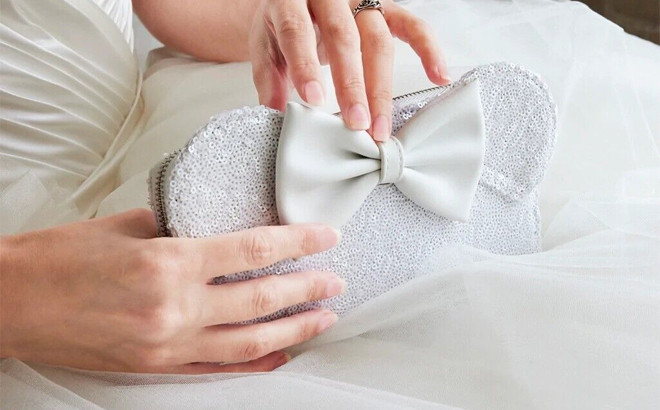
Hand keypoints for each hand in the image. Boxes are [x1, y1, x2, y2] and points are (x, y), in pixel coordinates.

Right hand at [0, 209, 343, 373]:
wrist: (11, 302)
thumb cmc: (61, 257)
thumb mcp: (127, 225)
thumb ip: (182, 227)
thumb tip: (223, 228)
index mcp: (169, 262)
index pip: (254, 250)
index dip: (298, 242)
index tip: (328, 236)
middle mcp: (175, 307)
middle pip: (261, 299)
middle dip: (307, 289)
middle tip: (337, 282)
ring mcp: (168, 344)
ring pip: (249, 341)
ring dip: (294, 329)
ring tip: (325, 318)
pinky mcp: (156, 367)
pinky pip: (217, 369)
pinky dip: (255, 363)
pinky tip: (281, 355)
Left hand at [249, 0, 449, 140]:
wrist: (299, 2)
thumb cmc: (282, 27)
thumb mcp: (266, 48)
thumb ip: (270, 79)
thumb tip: (276, 115)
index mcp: (290, 0)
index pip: (297, 30)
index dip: (306, 65)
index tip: (314, 100)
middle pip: (344, 38)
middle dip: (352, 85)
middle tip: (355, 124)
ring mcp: (360, 2)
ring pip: (377, 40)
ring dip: (381, 87)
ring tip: (379, 127)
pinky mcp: (385, 9)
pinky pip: (411, 25)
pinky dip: (428, 49)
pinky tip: (438, 76)